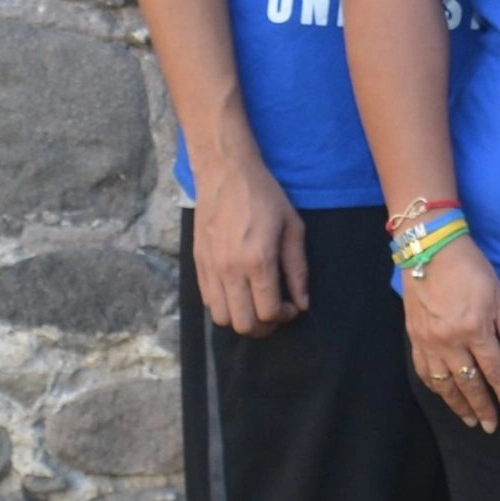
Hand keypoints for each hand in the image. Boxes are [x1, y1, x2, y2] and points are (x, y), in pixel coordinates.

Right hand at [191, 158, 306, 336]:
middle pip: (243, 324)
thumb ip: (298, 270)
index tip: (293, 306)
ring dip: (242, 318)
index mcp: (258, 261)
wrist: (225, 174)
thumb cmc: (265, 198)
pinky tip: (240, 292)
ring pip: (221, 318)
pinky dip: (225, 306)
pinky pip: (208, 301)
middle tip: (276, 312)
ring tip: (256, 305)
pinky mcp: (197, 264)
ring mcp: (209, 268)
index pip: (268, 312)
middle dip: (264, 327)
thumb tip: (302, 303)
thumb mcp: (293, 229)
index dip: (285, 316)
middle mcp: (229, 270)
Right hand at [404, 235, 499, 432]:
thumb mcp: (498, 292)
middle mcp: (450, 341)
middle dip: (482, 408)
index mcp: (475, 330)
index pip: (495, 371)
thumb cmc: (469, 266)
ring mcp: (429, 340)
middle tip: (490, 427)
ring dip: (457, 404)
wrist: (429, 246)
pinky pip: (423, 370)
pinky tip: (442, 394)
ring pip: (443, 383)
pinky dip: (433, 386)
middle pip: (469, 384)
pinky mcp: (414, 336)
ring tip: (468, 419)